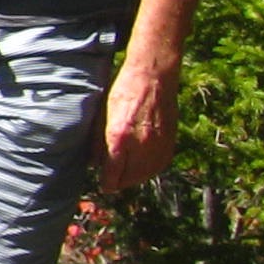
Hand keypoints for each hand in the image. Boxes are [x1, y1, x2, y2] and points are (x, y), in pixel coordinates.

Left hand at [97, 57, 182, 192]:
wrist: (154, 76)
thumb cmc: (123, 91)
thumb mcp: (102, 114)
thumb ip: (97, 141)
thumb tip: (93, 163)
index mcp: (119, 137)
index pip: (113, 173)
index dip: (108, 183)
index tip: (105, 187)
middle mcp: (141, 144)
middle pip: (130, 178)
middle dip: (120, 183)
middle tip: (113, 182)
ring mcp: (158, 143)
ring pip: (146, 174)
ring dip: (135, 178)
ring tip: (126, 177)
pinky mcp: (170, 141)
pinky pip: (160, 165)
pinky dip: (150, 170)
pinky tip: (142, 167)